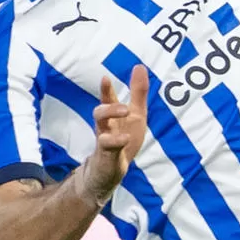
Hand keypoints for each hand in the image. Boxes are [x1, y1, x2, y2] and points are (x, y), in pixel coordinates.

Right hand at [83, 65, 149, 203]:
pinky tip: (125, 138)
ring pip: (101, 129)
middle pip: (100, 113)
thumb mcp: (136, 115)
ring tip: (126, 111)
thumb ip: (138, 93)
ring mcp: (104, 142)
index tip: (106, 78)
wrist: (107, 172)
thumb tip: (139, 66)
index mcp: (113, 117)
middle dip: (109, 105)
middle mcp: (106, 128)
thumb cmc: (122, 140)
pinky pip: (108, 148)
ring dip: (111, 118)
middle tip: (124, 105)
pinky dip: (116, 142)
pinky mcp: (106, 157)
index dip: (106, 90)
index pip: (108, 100)